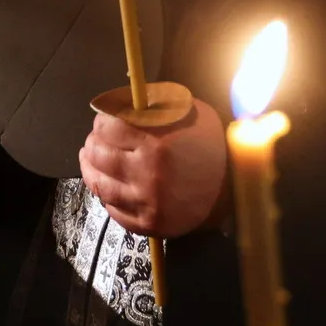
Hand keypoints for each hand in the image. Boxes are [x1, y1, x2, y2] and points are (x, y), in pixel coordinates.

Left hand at [79, 98, 227, 238]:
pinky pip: (114, 211)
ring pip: (100, 185)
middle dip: (92, 143)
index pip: (109, 128)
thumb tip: (119, 100)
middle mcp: (147, 175)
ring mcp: (146, 203)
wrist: (236, 189)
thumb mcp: (188, 113)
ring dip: (89, 168)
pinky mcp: (149, 225)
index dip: (101, 121)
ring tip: (89, 159)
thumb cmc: (211, 146)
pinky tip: (107, 186)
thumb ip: (154, 105)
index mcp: (156, 144)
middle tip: (94, 140)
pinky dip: (106, 197)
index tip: (102, 120)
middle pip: (99, 156)